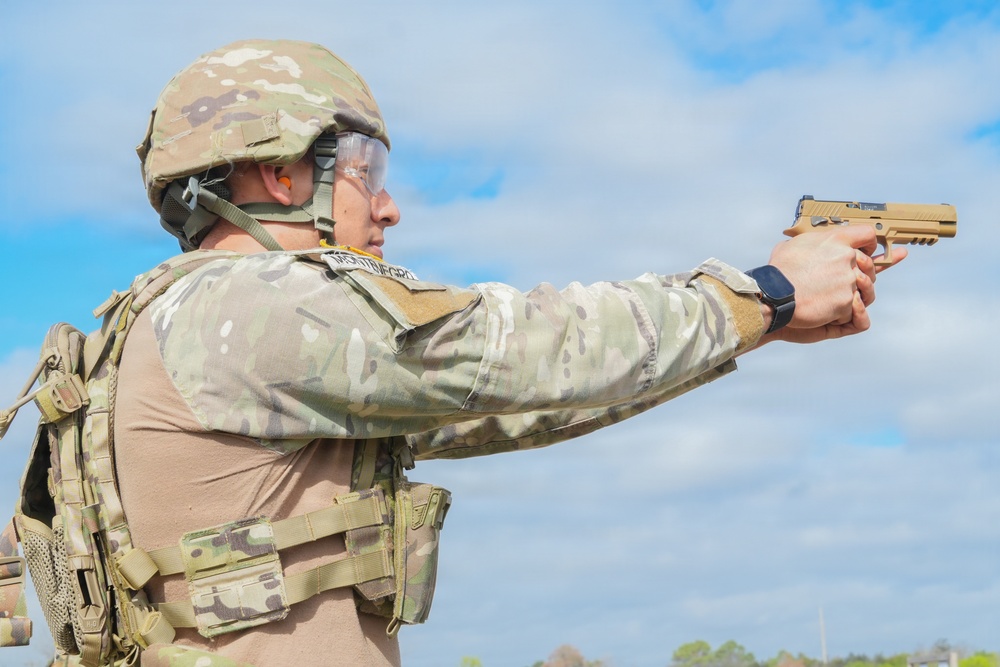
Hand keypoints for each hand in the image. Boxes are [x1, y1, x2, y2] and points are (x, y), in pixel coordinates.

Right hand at [760, 226, 905, 344]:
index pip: (867, 234)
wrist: (772, 296)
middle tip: (847, 282)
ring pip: (864, 289)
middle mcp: (846, 257)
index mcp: (834, 240)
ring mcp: (848, 280)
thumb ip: (810, 243)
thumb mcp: (792, 246)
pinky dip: (841, 313)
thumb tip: (807, 243)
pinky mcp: (846, 301)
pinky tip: (825, 312)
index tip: (868, 251)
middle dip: (861, 274)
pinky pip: (853, 309)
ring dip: (852, 295)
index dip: (870, 244)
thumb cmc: (778, 272)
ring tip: (834, 300)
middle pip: (869, 265)